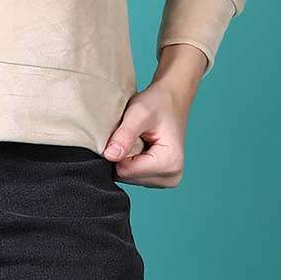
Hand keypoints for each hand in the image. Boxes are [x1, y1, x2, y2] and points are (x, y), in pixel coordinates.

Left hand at [101, 42, 206, 187]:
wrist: (171, 99)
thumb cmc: (156, 103)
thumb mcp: (138, 113)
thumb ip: (124, 135)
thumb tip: (109, 156)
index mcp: (169, 164)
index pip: (126, 171)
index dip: (117, 152)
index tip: (123, 133)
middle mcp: (171, 178)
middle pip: (127, 176)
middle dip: (122, 155)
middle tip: (131, 133)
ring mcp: (167, 180)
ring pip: (129, 176)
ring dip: (126, 157)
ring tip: (137, 137)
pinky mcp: (160, 177)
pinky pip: (134, 174)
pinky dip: (131, 159)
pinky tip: (139, 144)